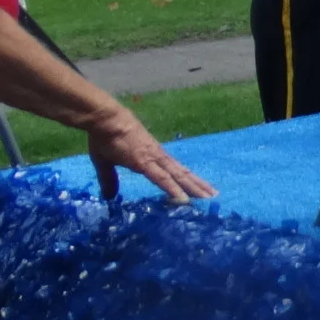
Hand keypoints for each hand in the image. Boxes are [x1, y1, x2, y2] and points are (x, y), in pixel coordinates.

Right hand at [85, 108, 216, 204]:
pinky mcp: (146, 162)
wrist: (105, 120)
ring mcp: (155, 159)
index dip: (185, 181)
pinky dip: (174, 189)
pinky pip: (162, 179)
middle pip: (182, 174)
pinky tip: (184, 199)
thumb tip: (108, 196)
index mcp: (151, 157)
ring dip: (194, 187)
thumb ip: (109, 179)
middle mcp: (158, 158)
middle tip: (214, 196)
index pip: (173, 172)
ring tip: (209, 197)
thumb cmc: (105, 138)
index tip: (198, 190)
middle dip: (197, 185)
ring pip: (178, 176)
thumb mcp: (105, 162)